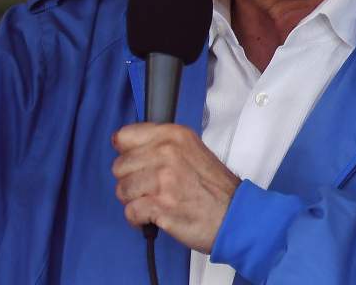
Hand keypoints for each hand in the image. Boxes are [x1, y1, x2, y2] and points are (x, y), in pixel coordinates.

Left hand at [111, 123, 240, 252]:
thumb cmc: (214, 188)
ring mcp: (163, 179)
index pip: (125, 136)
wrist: (235, 215)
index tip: (134, 163)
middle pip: (119, 165)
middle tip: (149, 189)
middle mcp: (166, 152)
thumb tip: (127, 147)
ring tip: (153, 203)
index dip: (126, 153)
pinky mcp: (160, 205)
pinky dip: (138, 219)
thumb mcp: (191, 149)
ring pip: (122, 189)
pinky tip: (153, 217)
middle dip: (130, 181)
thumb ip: (160, 144)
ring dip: (134, 201)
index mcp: (173, 135)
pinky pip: (130, 212)